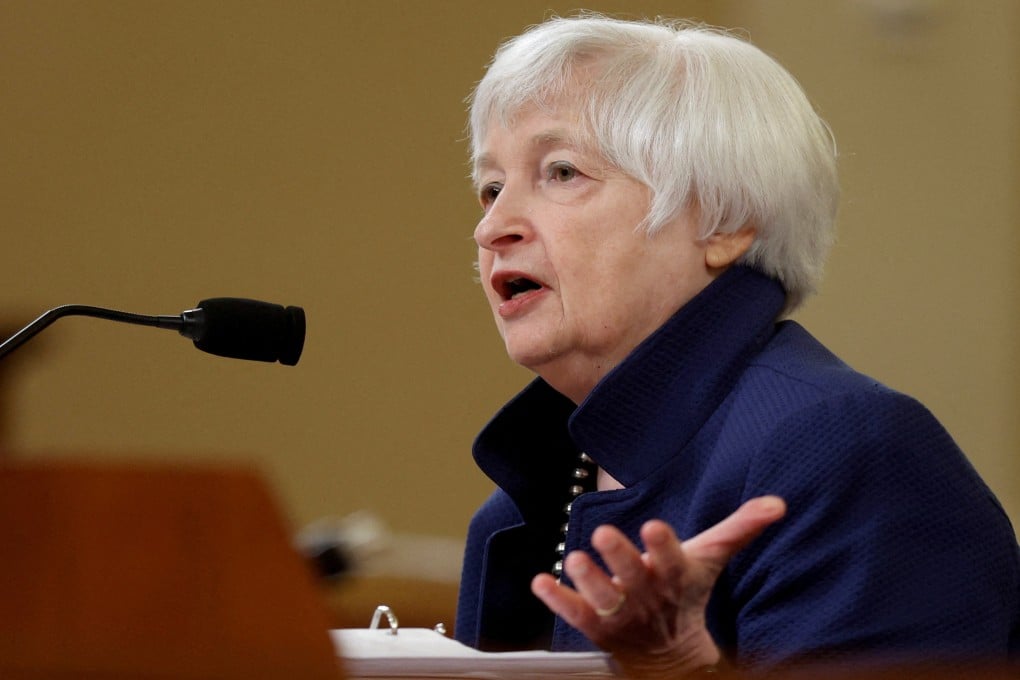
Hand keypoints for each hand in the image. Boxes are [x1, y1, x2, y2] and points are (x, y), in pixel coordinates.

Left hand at [531, 496, 785, 677]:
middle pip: (632, 575)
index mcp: (674, 573)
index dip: (663, 543)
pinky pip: (574, 613)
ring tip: (576, 559)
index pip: (671, 556)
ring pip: (602, 597)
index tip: (653, 526)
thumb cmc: (685, 591)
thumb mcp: (710, 557)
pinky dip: (556, 599)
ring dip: (588, 579)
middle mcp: (646, 593)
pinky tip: (540, 581)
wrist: (670, 652)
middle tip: (605, 533)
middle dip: (619, 555)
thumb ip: (740, 528)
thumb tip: (777, 503)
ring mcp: (620, 611)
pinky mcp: (595, 625)